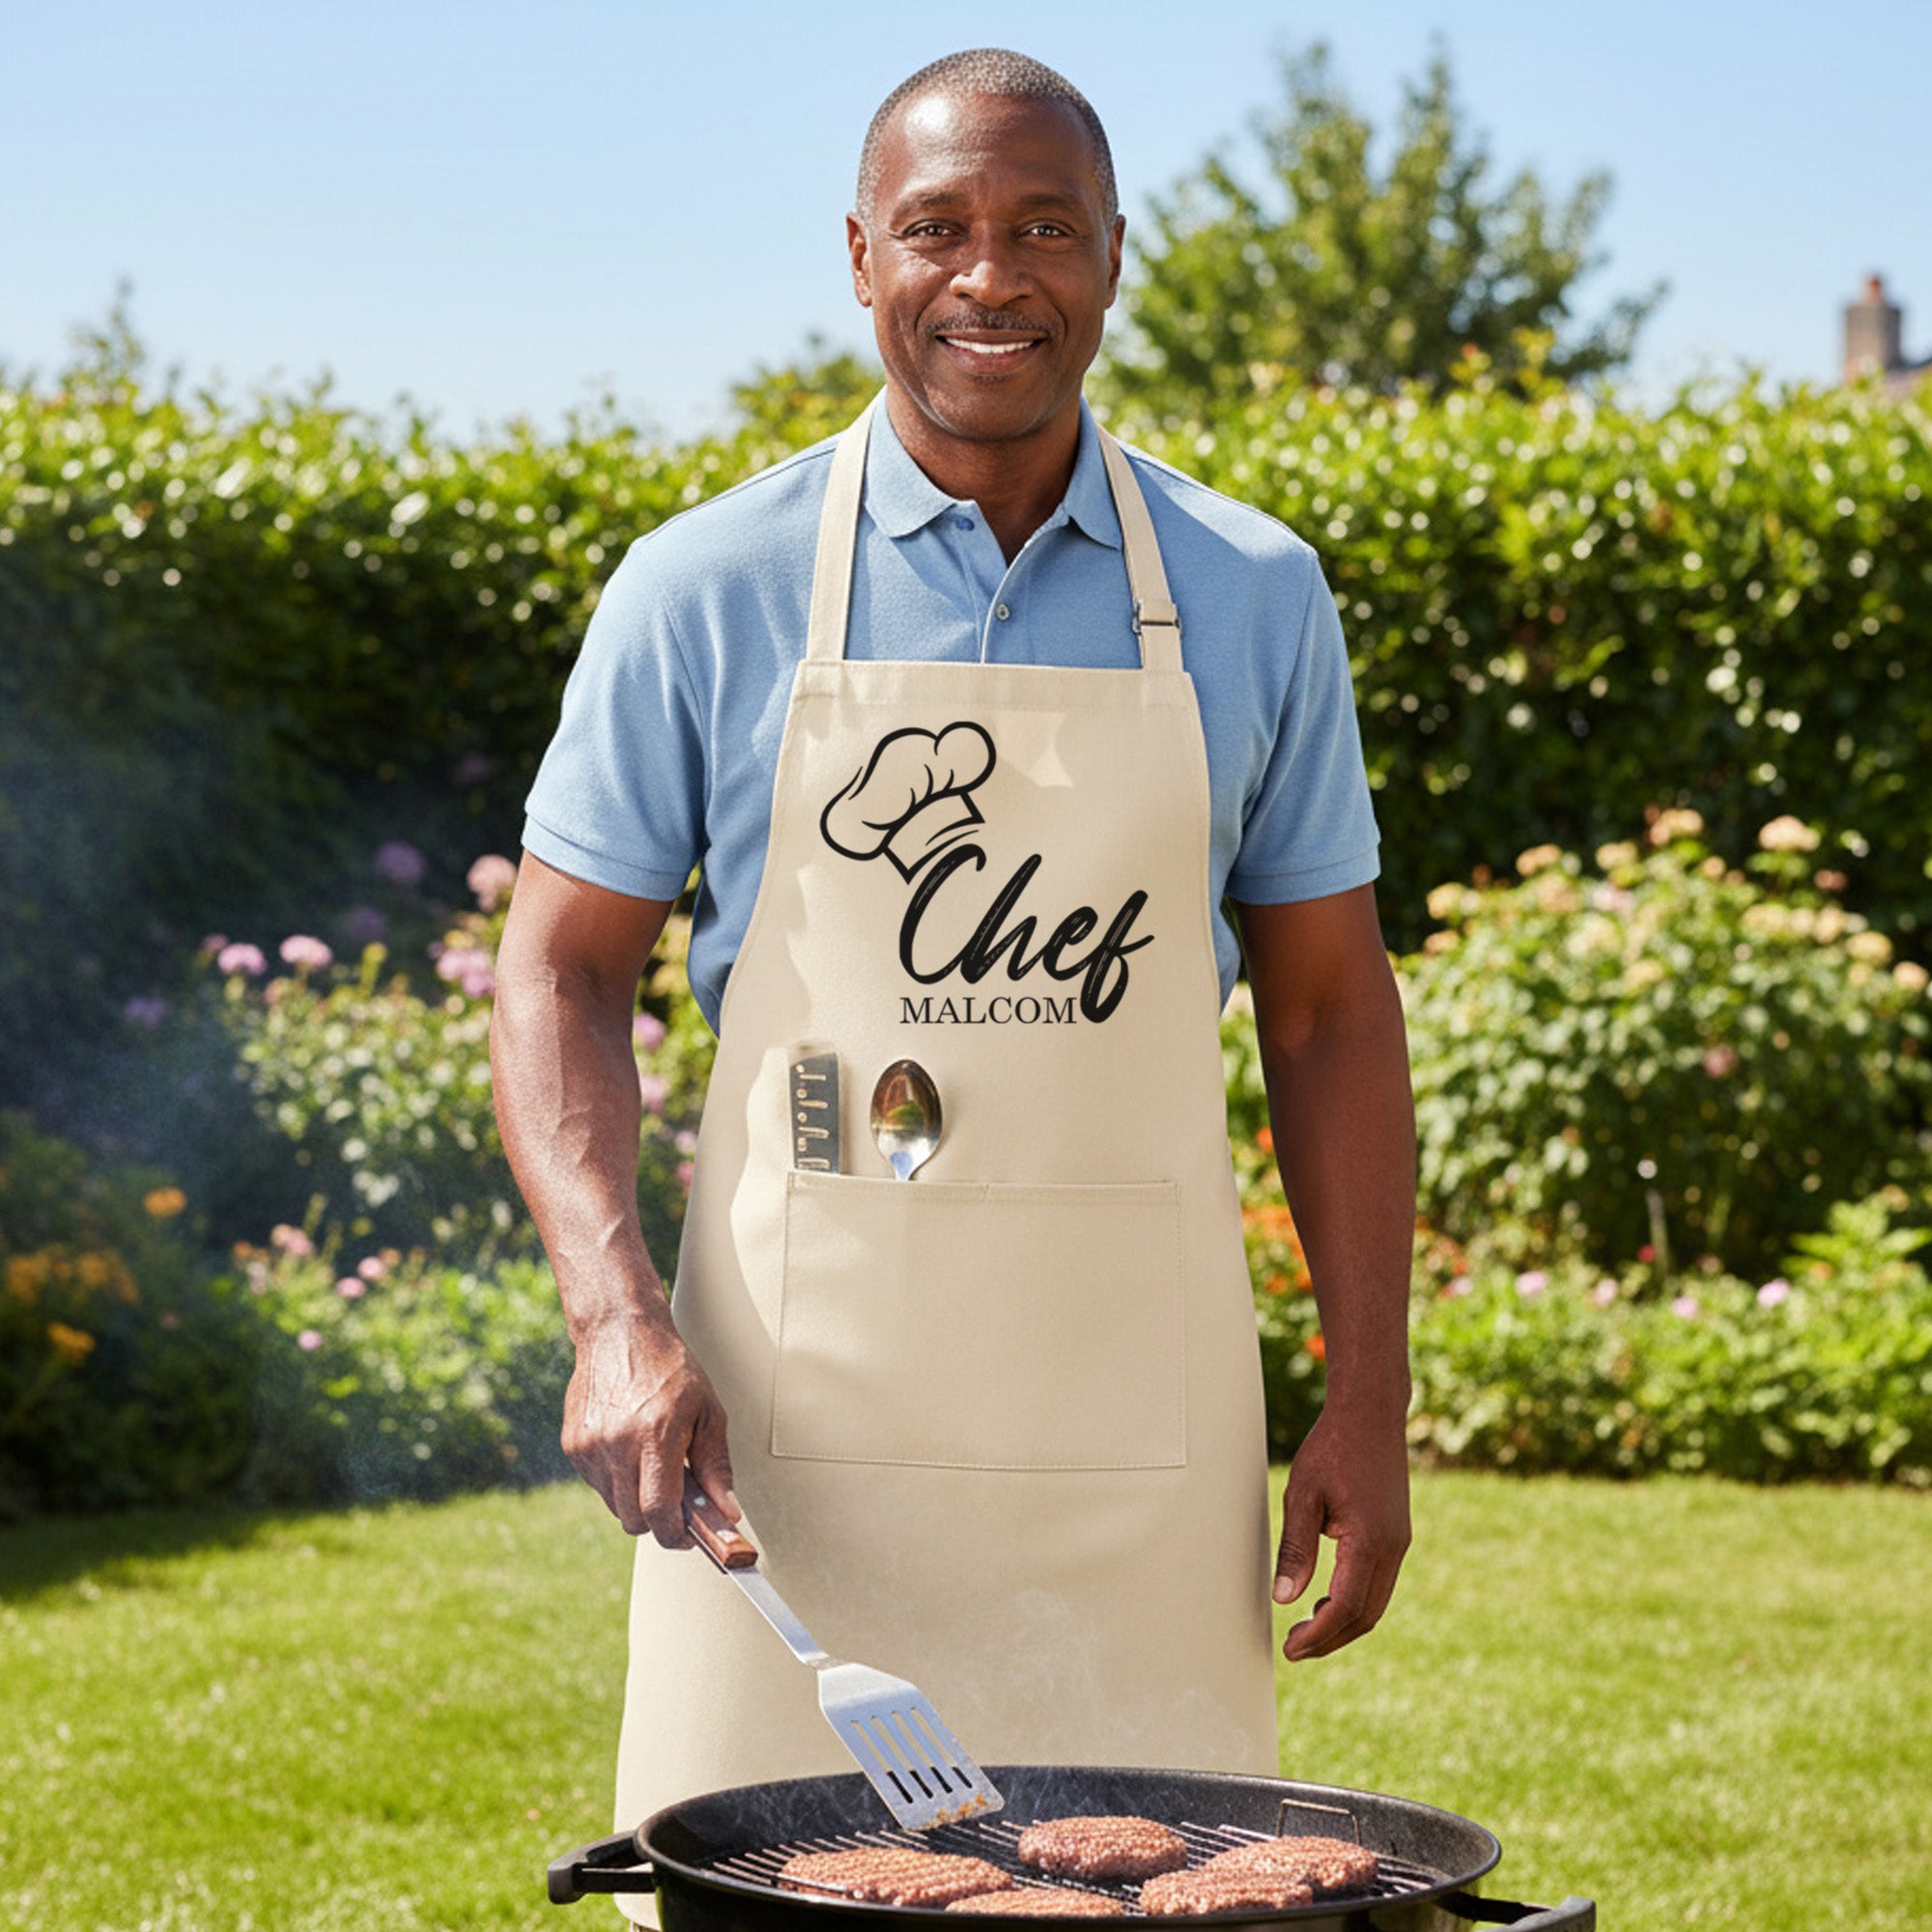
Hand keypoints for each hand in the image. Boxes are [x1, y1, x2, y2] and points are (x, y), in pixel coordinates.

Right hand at [561, 1317, 738, 1546]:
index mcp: (654, 1436)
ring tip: (652, 1461)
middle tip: (677, 1499)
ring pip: (614, 1506)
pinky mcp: (573, 1446)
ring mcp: (589, 1447)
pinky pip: (598, 1486)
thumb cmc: (670, 1368)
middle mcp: (616, 1445)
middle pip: (633, 1520)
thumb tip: (727, 1514)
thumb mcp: (708, 1412)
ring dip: (636, 1499)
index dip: (676, 1535)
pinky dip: (617, 1480)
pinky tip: (629, 1448)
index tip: (690, 1537)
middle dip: (658, 1520)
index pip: (659, 1512)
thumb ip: (717, 1467)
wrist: (620, 1333)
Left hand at [1272, 1401, 1410, 1659]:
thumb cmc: (1333, 1448)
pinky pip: (1379, 1583)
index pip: (1346, 1607)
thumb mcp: (1302, 1495)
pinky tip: (1327, 1601)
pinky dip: (1355, 1603)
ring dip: (1343, 1624)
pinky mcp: (1397, 1535)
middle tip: (1294, 1648)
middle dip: (1330, 1639)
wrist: (1370, 1414)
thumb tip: (1285, 1598)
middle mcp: (1393, 1548)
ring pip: (1375, 1602)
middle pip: (1365, 1616)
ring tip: (1306, 1630)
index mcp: (1370, 1541)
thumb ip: (1296, 1549)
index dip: (1318, 1635)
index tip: (1291, 1648)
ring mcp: (1399, 1543)